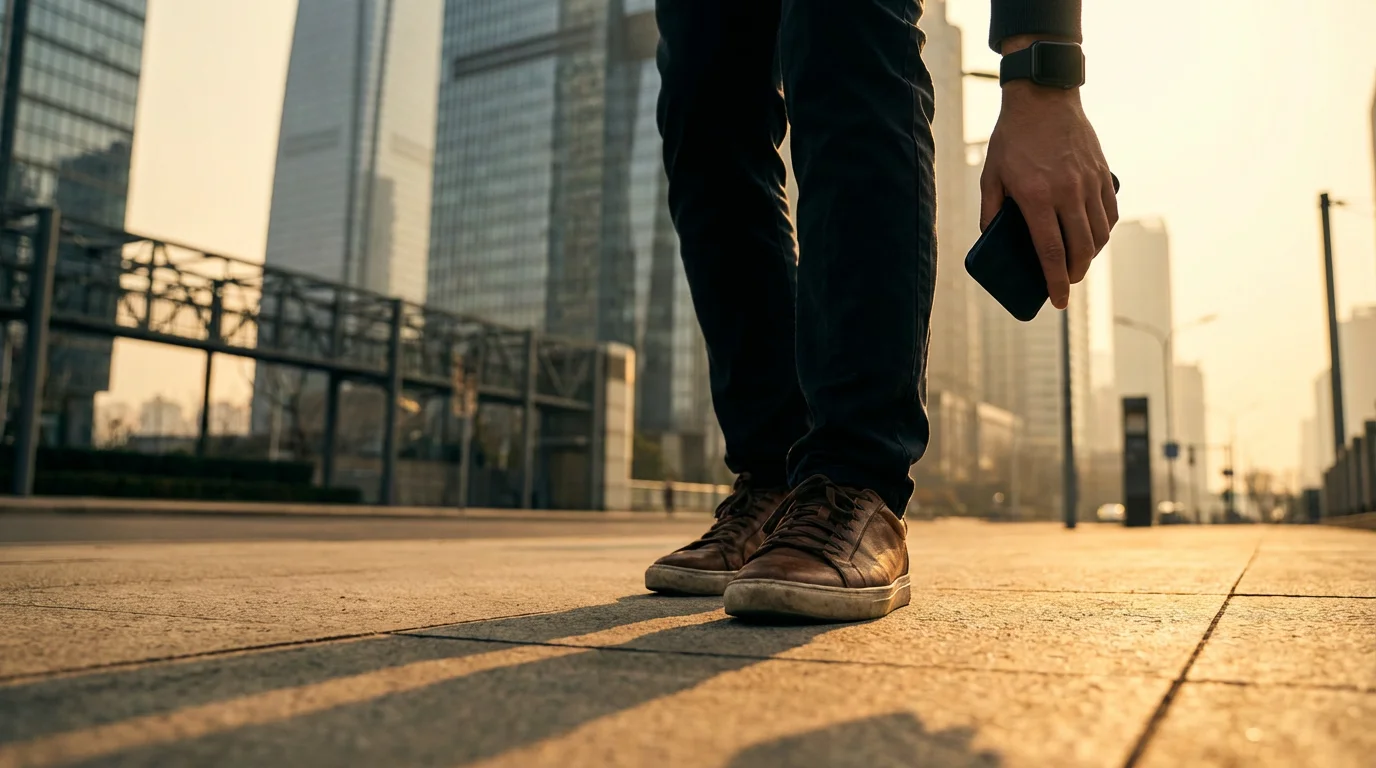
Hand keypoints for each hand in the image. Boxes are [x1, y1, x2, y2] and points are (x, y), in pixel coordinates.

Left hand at [981, 44, 1117, 309]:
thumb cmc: (1012, 138)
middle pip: (1080, 249)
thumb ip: (991, 211)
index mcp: (1036, 196)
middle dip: (1075, 274)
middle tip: (1066, 283)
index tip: (1058, 301)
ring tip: (1078, 262)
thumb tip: (991, 239)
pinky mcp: (1102, 173)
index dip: (1055, 282)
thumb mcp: (991, 175)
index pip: (1050, 252)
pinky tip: (1093, 236)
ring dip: (1090, 255)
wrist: (1044, 97)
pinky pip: (1109, 213)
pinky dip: (1104, 231)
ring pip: (1099, 234)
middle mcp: (1066, 192)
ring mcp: (1088, 182)